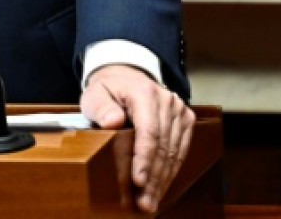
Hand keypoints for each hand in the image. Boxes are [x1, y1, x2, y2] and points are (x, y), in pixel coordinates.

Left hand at [80, 63, 194, 213]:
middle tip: (144, 203)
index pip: (149, 131)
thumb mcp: (95, 94)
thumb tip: (112, 122)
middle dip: (154, 178)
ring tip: (151, 202)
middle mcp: (167, 100)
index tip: (138, 181)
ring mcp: (179, 109)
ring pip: (174, 152)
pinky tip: (162, 187)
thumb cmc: (108, 90)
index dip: (145, 159)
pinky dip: (171, 171)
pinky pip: (181, 150)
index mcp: (145, 93)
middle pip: (163, 146)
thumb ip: (101, 107)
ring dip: (163, 180)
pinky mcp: (185, 118)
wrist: (126, 77)